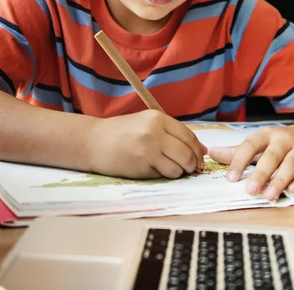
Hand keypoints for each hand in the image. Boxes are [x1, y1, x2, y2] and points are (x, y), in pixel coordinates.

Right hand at [89, 110, 206, 178]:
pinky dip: (163, 175)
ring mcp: (149, 150)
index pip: (188, 136)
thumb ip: (170, 133)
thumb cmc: (119, 132)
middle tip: (190, 169)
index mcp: (157, 118)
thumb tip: (200, 149)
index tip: (199, 157)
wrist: (93, 141)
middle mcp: (155, 132)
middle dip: (192, 164)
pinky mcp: (142, 166)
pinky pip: (164, 175)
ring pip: (178, 168)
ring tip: (167, 168)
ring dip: (178, 172)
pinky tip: (153, 169)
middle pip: (187, 154)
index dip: (197, 150)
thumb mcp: (145, 123)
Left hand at [208, 119, 293, 198]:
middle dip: (260, 174)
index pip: (249, 145)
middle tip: (250, 190)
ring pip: (290, 164)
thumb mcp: (262, 143)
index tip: (230, 178)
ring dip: (280, 180)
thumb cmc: (285, 142)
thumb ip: (238, 151)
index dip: (239, 161)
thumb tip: (211, 153)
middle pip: (270, 156)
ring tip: (269, 195)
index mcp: (266, 135)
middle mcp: (283, 139)